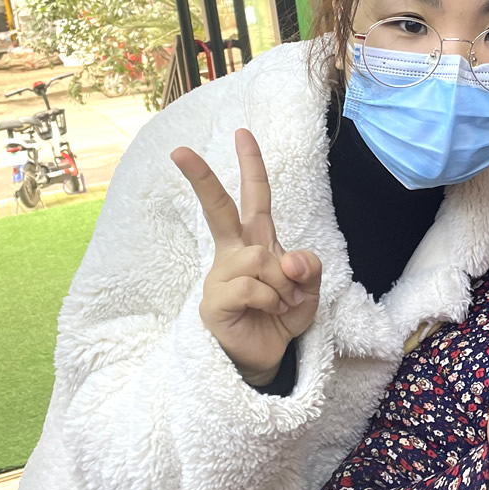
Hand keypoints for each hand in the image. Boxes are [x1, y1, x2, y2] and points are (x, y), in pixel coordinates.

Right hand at [171, 129, 321, 386]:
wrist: (266, 357)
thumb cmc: (281, 316)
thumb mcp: (308, 290)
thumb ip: (308, 267)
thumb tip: (289, 258)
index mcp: (257, 241)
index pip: (255, 197)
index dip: (252, 164)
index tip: (243, 132)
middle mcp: (235, 253)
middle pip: (219, 209)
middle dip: (202, 178)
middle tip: (179, 151)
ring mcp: (221, 275)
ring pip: (260, 259)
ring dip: (283, 284)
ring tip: (282, 304)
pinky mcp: (214, 301)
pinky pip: (253, 287)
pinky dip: (272, 301)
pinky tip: (269, 313)